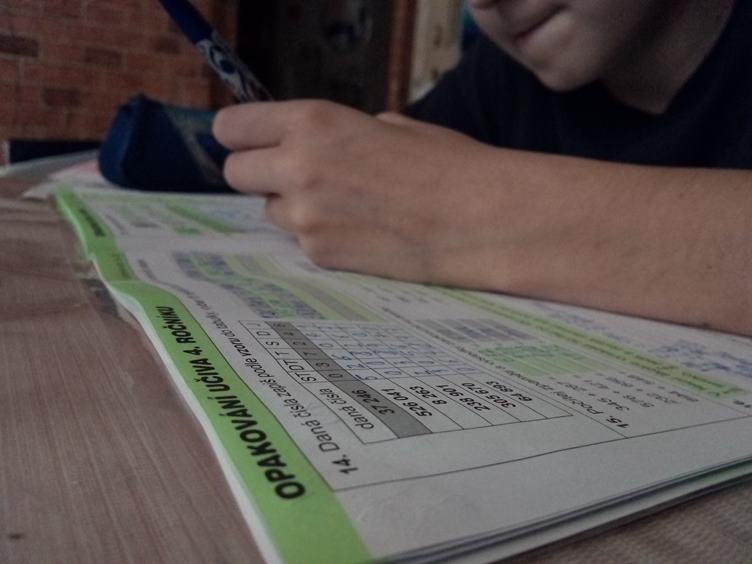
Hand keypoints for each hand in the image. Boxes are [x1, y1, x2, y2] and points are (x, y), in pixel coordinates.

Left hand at [213, 100, 508, 282]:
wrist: (478, 219)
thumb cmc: (446, 163)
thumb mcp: (388, 126)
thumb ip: (338, 133)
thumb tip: (316, 145)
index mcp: (312, 123)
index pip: (231, 127)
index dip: (240, 134)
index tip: (251, 140)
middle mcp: (297, 168)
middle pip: (235, 173)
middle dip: (259, 172)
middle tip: (293, 175)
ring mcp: (305, 218)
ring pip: (270, 210)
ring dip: (292, 206)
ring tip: (342, 206)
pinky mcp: (321, 255)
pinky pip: (301, 241)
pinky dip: (321, 236)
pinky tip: (360, 231)